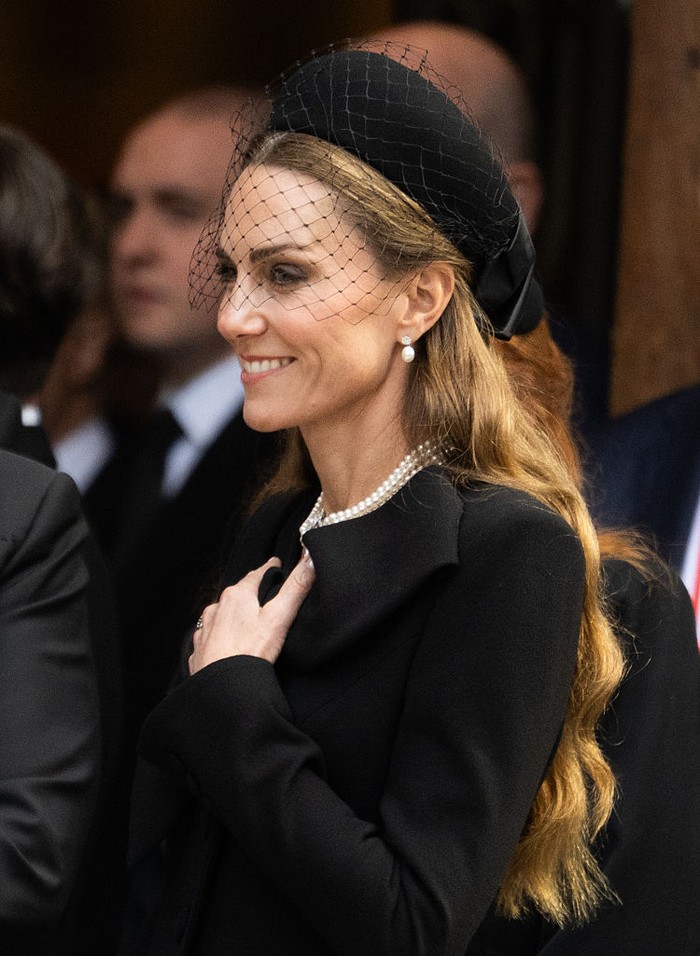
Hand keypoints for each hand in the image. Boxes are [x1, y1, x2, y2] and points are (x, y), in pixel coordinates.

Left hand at [189, 553, 314, 673]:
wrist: (222, 688)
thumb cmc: (250, 652)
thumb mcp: (280, 617)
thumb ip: (296, 588)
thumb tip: (309, 560)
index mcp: (236, 596)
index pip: (257, 573)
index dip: (270, 569)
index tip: (276, 564)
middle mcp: (216, 608)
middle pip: (237, 594)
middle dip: (250, 592)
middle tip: (265, 593)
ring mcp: (205, 629)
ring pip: (221, 615)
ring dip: (232, 614)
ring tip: (246, 620)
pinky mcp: (199, 650)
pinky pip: (210, 637)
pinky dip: (220, 636)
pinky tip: (226, 644)